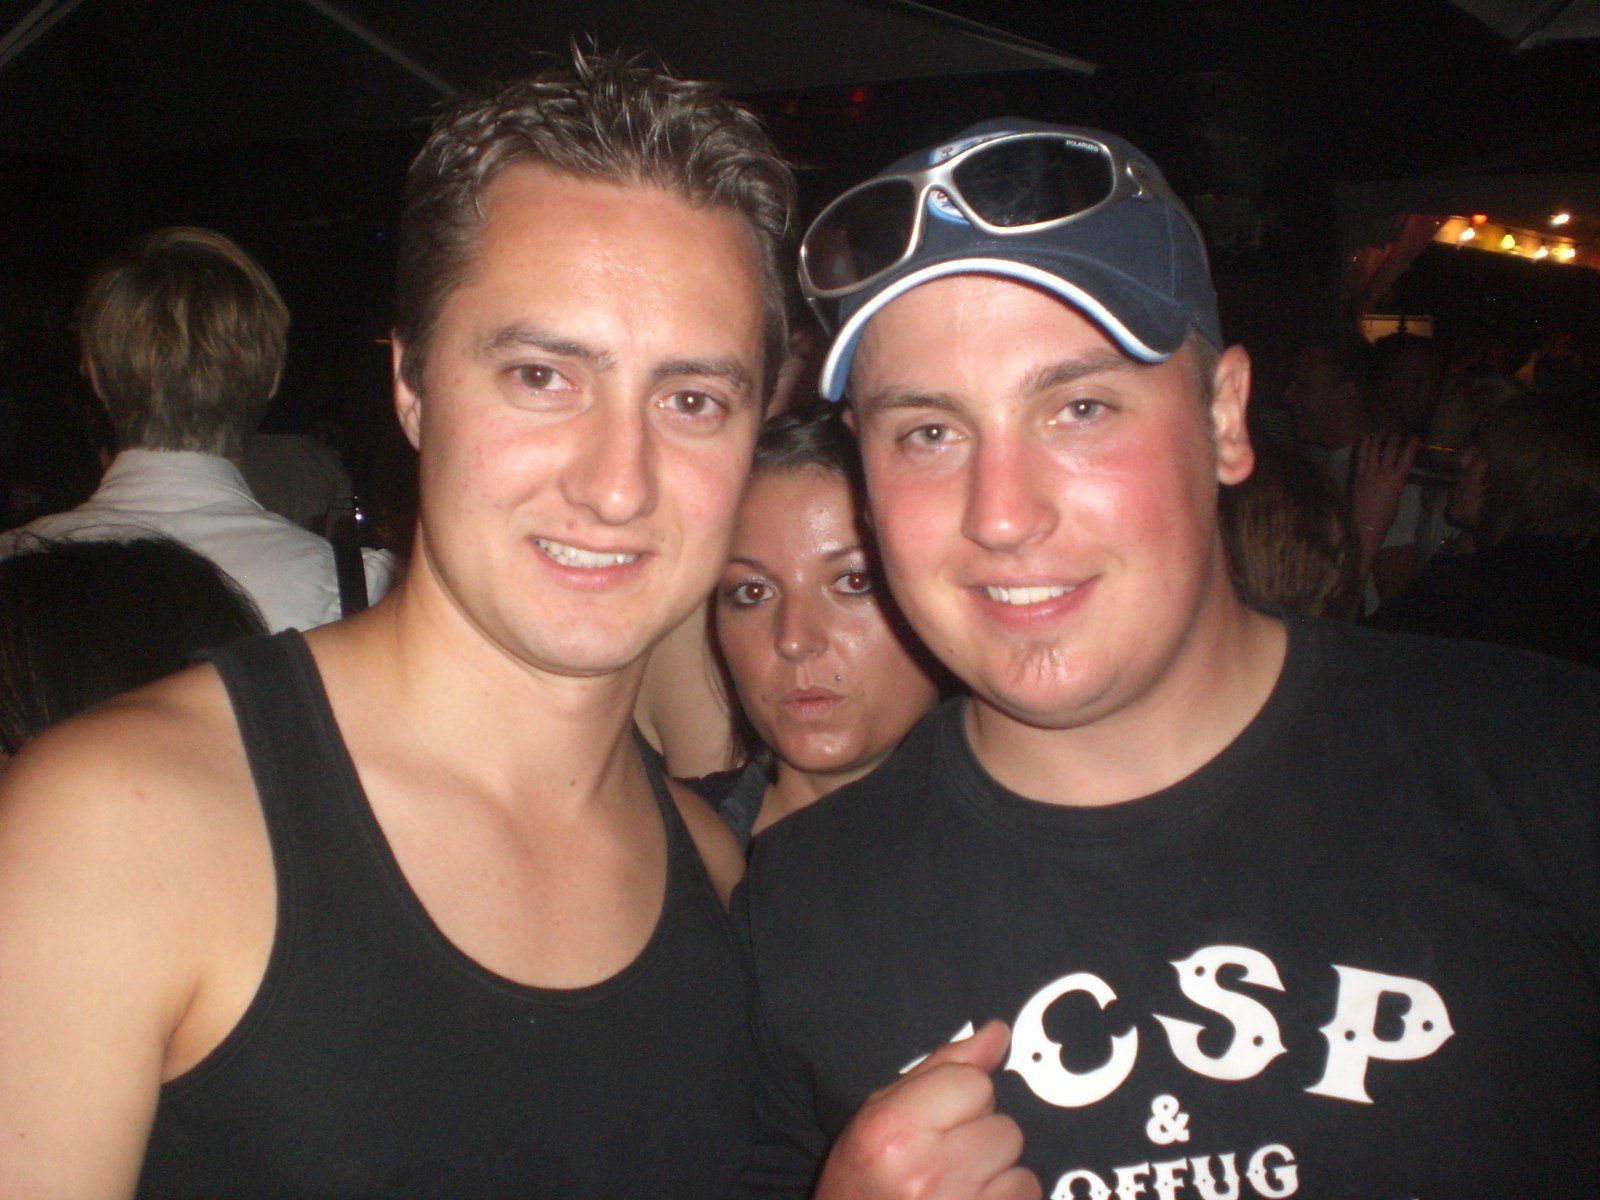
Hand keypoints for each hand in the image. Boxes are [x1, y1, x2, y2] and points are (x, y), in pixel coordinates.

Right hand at [813, 1020, 1040, 1199]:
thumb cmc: (860, 1184)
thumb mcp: (880, 1115)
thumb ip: (941, 1069)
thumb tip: (996, 1034)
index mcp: (894, 1130)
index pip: (974, 1084)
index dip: (962, 1099)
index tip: (939, 1122)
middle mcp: (927, 1171)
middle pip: (1003, 1126)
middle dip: (981, 1139)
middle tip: (944, 1161)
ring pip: (1020, 1168)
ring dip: (996, 1176)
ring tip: (957, 1188)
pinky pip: (1026, 1196)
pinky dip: (1005, 1199)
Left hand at [1350, 432, 1417, 553]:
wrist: (1365, 525)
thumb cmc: (1385, 516)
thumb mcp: (1396, 497)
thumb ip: (1397, 483)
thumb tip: (1397, 475)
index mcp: (1398, 479)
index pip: (1408, 456)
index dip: (1412, 444)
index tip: (1415, 437)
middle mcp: (1383, 472)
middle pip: (1391, 448)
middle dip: (1395, 437)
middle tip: (1397, 432)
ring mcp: (1368, 472)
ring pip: (1374, 449)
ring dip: (1379, 438)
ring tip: (1381, 431)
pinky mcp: (1357, 475)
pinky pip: (1360, 456)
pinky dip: (1364, 445)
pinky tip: (1366, 438)